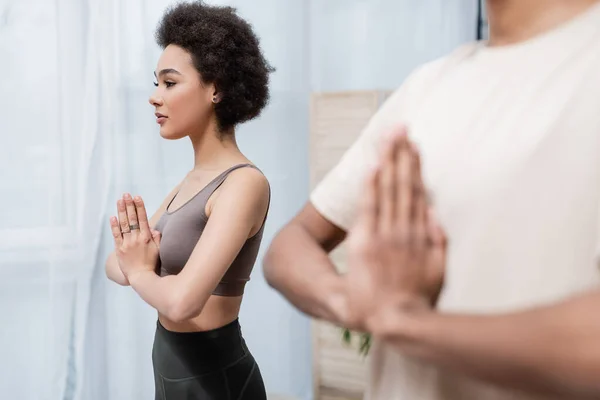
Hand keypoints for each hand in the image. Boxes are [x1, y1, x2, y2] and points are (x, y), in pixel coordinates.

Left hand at [109, 193, 160, 280]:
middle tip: (126, 195)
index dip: (139, 207)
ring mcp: (127, 243)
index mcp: (147, 237)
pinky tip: (113, 217)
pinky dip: (114, 226)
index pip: (143, 218)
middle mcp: (137, 238)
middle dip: (129, 205)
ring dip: (122, 211)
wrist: (141, 277)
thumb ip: (157, 238)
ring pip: (124, 224)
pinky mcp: (119, 249)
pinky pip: (116, 235)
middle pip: (132, 219)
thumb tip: (154, 228)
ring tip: (120, 201)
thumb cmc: (151, 263)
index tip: (137, 197)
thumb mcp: (158, 250)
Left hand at [343, 126, 446, 332]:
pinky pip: (370, 207)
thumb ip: (440, 242)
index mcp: (420, 234)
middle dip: (401, 155)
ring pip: (388, 190)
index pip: (416, 190)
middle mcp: (404, 228)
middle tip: (400, 129)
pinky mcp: (366, 241)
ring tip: (389, 138)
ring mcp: (384, 234)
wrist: (392, 317)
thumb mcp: (439, 271)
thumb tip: (436, 213)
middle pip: (402, 184)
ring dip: (389, 163)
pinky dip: (372, 185)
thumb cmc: (417, 297)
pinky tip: (374, 165)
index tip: (413, 144)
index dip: (414, 166)